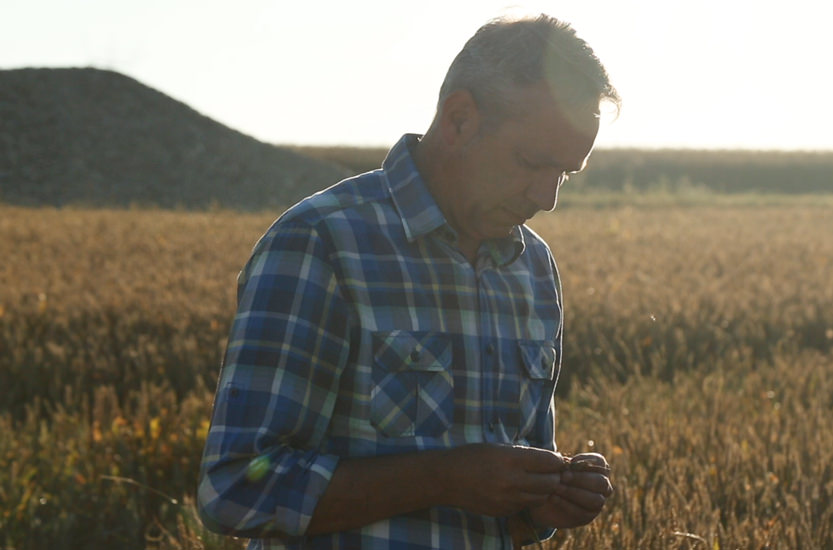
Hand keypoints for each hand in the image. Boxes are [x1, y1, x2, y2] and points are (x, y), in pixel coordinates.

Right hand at [439, 444, 567, 516]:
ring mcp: (508, 499)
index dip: (556, 460)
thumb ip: (524, 454)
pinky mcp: (503, 511)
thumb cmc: (472, 456)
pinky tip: (516, 490)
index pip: (549, 462)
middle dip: (554, 476)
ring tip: (533, 481)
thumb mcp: (498, 447)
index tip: (555, 460)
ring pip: (541, 497)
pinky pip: (525, 506)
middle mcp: (512, 480)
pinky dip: (526, 499)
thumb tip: (549, 459)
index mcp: (511, 459)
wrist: (446, 479)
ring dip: (542, 489)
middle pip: (550, 483)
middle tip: (549, 472)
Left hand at [527, 452, 612, 528]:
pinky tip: (553, 498)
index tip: (570, 461)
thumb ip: (564, 464)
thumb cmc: (552, 477)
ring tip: (557, 488)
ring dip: (574, 492)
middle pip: (600, 482)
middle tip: (563, 476)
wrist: (543, 500)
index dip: (587, 461)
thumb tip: (566, 462)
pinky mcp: (587, 517)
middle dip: (581, 478)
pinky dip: (566, 504)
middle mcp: (602, 487)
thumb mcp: (556, 468)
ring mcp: (597, 504)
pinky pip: (582, 513)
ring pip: (595, 500)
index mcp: (597, 470)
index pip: (600, 463)